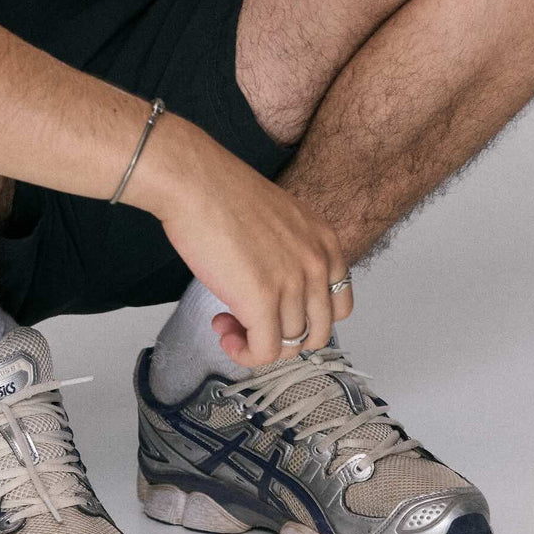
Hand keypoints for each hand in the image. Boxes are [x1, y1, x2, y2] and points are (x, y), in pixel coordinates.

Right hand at [140, 120, 353, 365]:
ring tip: (226, 322)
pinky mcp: (261, 302)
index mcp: (324, 241)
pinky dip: (245, 354)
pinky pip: (265, 352)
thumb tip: (274, 291)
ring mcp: (292, 284)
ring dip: (255, 341)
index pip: (339, 306)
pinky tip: (224, 333)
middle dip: (283, 336)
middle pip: (317, 331)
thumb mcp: (277, 219)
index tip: (278, 313)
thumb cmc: (221, 192)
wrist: (194, 180)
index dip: (307, 318)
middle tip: (249, 321)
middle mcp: (316, 264)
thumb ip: (289, 253)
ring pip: (289, 344)